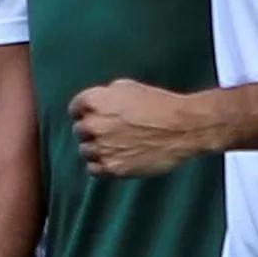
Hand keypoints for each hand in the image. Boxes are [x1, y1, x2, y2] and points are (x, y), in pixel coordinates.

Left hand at [73, 80, 216, 179]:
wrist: (182, 127)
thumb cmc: (158, 103)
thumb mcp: (128, 87)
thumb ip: (105, 96)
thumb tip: (97, 105)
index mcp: (94, 101)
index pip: (75, 108)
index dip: (84, 112)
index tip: (92, 116)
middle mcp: (93, 125)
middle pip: (79, 131)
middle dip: (91, 131)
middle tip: (108, 132)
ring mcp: (101, 148)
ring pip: (85, 151)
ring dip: (95, 149)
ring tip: (113, 147)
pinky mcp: (112, 168)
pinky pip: (93, 169)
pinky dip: (100, 165)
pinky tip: (113, 160)